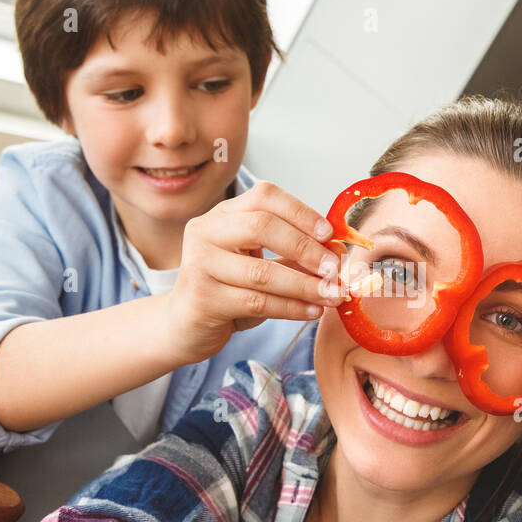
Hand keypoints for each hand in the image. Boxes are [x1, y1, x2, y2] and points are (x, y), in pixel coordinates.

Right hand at [168, 181, 342, 363]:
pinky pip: (256, 302)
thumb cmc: (227, 289)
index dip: (300, 211)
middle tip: (334, 268)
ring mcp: (200, 264)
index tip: (329, 233)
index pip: (264, 197)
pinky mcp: (203, 299)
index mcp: (223, 214)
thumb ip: (293, 254)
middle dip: (305, 248)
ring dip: (305, 285)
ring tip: (333, 295)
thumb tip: (337, 251)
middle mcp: (206, 232)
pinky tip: (312, 311)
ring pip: (261, 272)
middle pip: (262, 227)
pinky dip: (291, 308)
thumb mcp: (260, 263)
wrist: (184, 325)